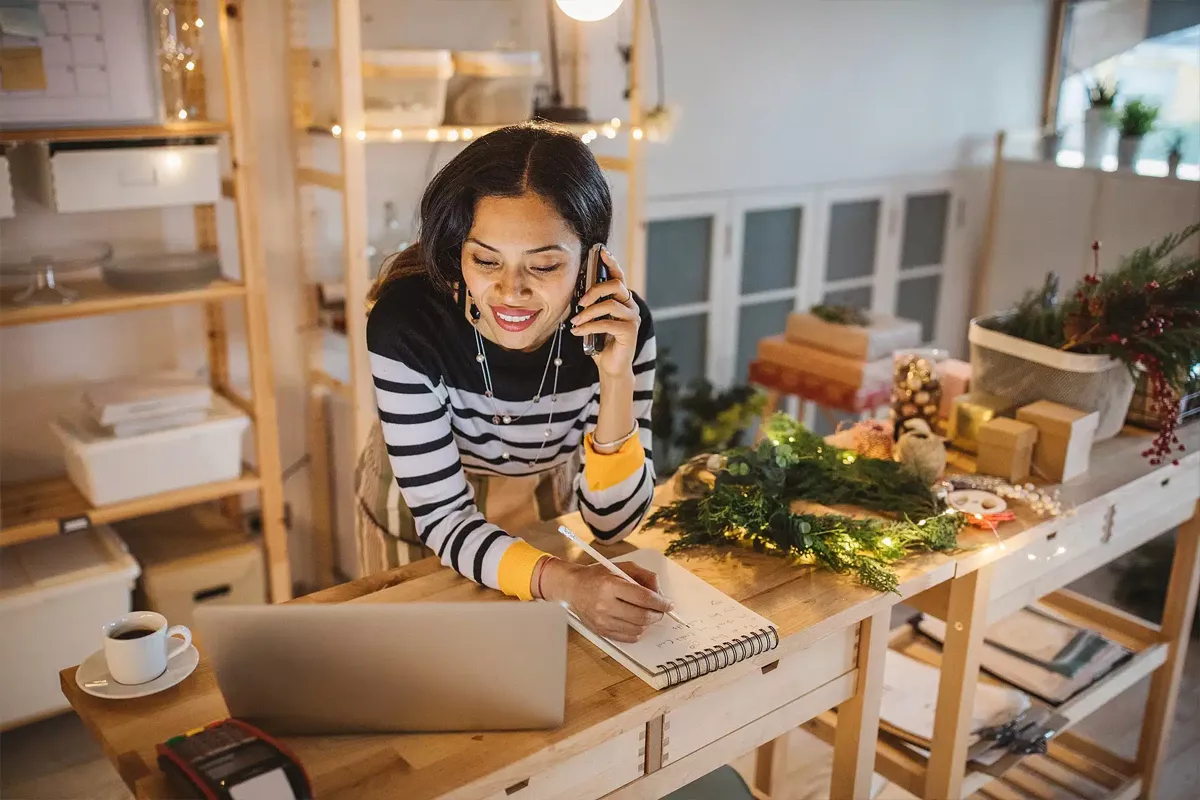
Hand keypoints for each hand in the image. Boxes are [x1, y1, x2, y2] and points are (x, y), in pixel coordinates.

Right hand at [540, 558, 670, 642]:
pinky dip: (638, 630)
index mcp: (610, 585)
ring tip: (647, 613)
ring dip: (648, 622)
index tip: (668, 604)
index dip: (661, 603)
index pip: (644, 598)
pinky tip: (636, 621)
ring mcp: (602, 621)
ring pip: (637, 629)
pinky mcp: (601, 631)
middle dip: (657, 614)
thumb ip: (645, 576)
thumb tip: (660, 593)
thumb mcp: (622, 567)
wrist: (572, 587)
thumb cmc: (597, 575)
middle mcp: (605, 605)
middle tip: (660, 609)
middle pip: (642, 616)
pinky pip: (628, 637)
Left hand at [571, 248, 640, 378]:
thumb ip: (591, 306)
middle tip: (579, 303)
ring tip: (576, 322)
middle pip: (615, 286)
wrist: (610, 366)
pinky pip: (607, 323)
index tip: (601, 252)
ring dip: (588, 313)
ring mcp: (632, 318)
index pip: (618, 277)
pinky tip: (577, 332)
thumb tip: (577, 295)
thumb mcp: (594, 319)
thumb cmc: (601, 342)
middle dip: (594, 291)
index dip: (611, 263)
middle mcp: (630, 305)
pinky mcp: (630, 331)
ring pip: (609, 305)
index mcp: (622, 300)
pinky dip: (589, 327)